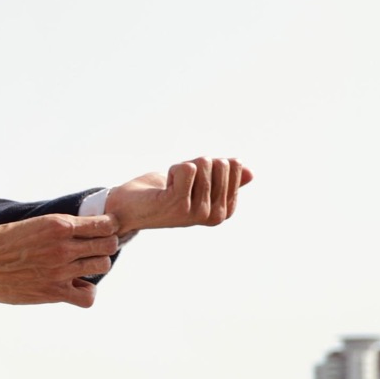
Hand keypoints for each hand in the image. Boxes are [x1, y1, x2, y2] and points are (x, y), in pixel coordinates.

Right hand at [0, 211, 120, 308]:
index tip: (102, 231)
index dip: (108, 228)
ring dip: (94, 266)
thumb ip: (58, 227)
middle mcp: (64, 246)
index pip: (104, 224)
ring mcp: (60, 270)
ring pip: (101, 266)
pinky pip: (88, 296)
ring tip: (82, 267)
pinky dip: (86, 292)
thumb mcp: (33, 224)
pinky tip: (75, 286)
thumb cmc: (0, 242)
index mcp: (58, 225)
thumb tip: (78, 228)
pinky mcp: (53, 292)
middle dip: (104, 246)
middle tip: (92, 249)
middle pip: (108, 245)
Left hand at [105, 157, 251, 233]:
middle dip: (196, 164)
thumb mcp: (198, 183)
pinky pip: (187, 168)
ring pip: (203, 163)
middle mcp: (214, 216)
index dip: (209, 165)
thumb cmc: (163, 193)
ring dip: (182, 168)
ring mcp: (198, 212)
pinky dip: (172, 170)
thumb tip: (250, 172)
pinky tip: (163, 189)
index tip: (193, 182)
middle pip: (220, 163)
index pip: (234, 165)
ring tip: (170, 186)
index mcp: (225, 210)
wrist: (129, 208)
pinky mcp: (179, 205)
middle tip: (179, 183)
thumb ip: (223, 179)